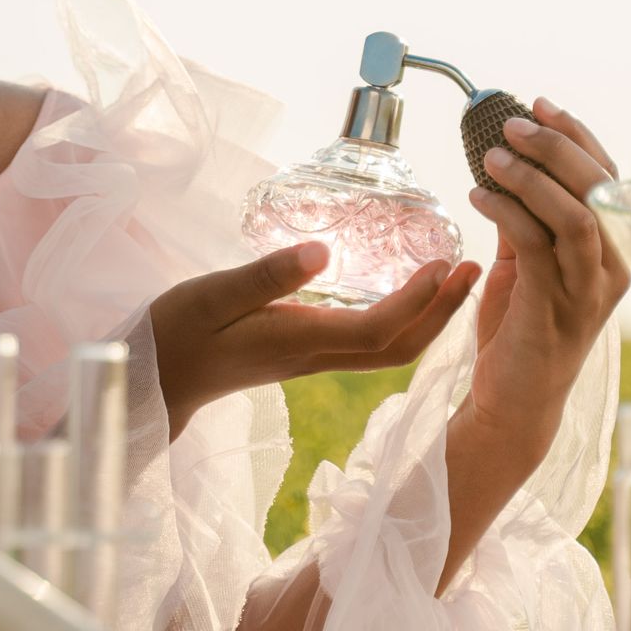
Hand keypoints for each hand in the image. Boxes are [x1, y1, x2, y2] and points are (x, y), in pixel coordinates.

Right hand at [149, 243, 482, 439]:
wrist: (156, 380)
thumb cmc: (177, 334)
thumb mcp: (213, 294)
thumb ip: (266, 275)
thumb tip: (322, 250)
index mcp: (299, 341)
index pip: (376, 331)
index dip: (416, 303)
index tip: (444, 266)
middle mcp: (315, 356)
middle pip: (398, 349)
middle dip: (442, 314)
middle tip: (475, 271)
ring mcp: (312, 359)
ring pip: (388, 350)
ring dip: (429, 318)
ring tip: (454, 278)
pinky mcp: (304, 353)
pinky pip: (369, 343)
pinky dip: (401, 319)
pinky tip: (405, 291)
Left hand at [465, 97, 628, 459]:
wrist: (513, 403)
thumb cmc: (521, 331)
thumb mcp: (527, 265)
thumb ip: (529, 220)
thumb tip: (510, 165)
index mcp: (613, 252)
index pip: (608, 179)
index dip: (577, 136)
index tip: (540, 104)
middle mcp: (611, 269)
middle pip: (599, 189)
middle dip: (556, 146)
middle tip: (512, 123)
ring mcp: (587, 292)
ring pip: (576, 215)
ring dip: (534, 177)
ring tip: (492, 154)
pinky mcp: (554, 309)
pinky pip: (538, 246)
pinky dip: (508, 212)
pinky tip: (478, 196)